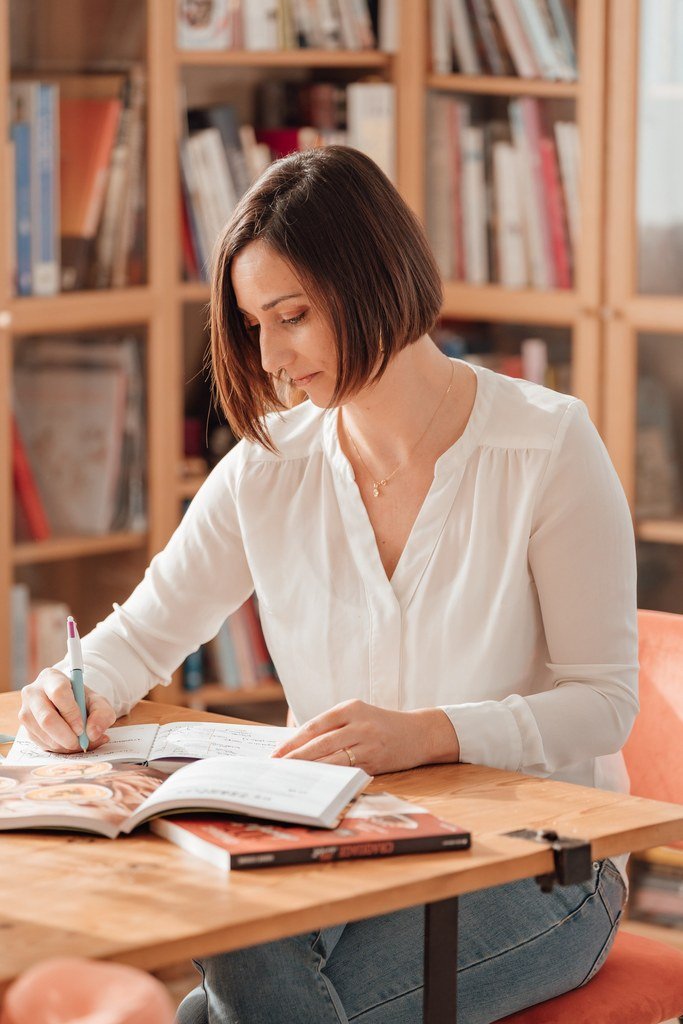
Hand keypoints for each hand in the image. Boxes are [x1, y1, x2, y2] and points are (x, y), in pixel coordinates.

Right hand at [19, 670, 116, 752]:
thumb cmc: (82, 700)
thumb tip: (92, 733)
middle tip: (80, 743)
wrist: (68, 704)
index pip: (59, 693)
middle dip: (66, 735)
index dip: (71, 713)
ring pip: (43, 733)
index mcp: (51, 678)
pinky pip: (40, 743)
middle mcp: (33, 692)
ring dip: (63, 744)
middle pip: (46, 718)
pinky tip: (68, 742)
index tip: (82, 728)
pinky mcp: (25, 728)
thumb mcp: (98, 702)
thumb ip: (102, 714)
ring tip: (78, 742)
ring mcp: (26, 711)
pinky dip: (57, 748)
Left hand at [271, 699, 459, 774]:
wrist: (419, 733)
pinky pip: (346, 770)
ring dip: (309, 769)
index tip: (276, 752)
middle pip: (320, 743)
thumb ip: (332, 726)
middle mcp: (359, 724)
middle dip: (295, 757)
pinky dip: (329, 777)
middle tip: (276, 768)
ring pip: (332, 759)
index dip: (293, 741)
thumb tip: (298, 745)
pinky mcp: (375, 762)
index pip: (315, 725)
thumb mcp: (358, 715)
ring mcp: (368, 744)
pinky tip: (316, 782)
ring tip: (291, 776)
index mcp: (351, 707)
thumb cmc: (381, 724)